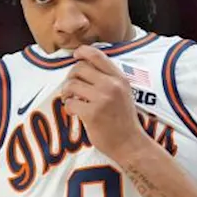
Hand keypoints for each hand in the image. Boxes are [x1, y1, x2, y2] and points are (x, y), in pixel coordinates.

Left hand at [61, 45, 151, 162]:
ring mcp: (102, 99)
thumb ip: (109, 79)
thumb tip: (84, 67)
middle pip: (80, 68)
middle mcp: (111, 85)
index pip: (97, 55)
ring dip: (66, 92)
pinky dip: (68, 107)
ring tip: (69, 100)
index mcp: (119, 79)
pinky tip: (73, 112)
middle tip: (70, 88)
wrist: (130, 144)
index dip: (82, 52)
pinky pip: (70, 103)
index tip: (75, 55)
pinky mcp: (92, 113)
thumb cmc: (124, 120)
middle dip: (70, 77)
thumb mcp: (123, 93)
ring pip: (72, 84)